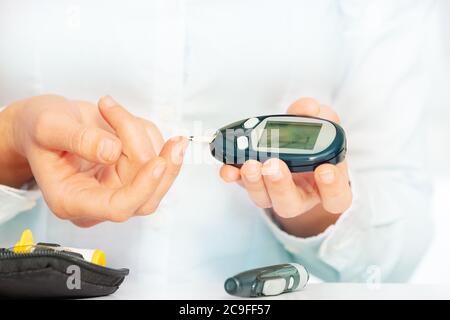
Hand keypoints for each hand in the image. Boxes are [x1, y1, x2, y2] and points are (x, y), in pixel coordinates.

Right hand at [8, 95, 187, 226]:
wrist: (43, 122)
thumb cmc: (38, 128)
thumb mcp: (48, 126)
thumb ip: (78, 139)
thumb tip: (111, 151)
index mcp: (71, 200)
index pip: (117, 208)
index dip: (142, 188)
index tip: (158, 162)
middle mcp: (98, 200)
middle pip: (146, 195)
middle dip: (154, 158)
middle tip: (163, 133)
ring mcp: (117, 188)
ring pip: (155, 173)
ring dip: (143, 135)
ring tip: (110, 110)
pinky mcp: (132, 174)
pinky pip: (156, 156)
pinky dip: (147, 133)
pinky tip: (121, 120)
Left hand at [220, 98, 351, 236]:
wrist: (297, 149)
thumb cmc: (316, 142)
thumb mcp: (324, 126)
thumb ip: (320, 117)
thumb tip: (308, 107)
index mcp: (327, 187)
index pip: (336, 198)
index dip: (331, 187)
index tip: (324, 170)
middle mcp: (300, 196)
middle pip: (290, 203)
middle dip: (279, 185)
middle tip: (274, 166)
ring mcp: (273, 194)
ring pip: (263, 198)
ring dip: (254, 182)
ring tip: (249, 164)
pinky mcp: (253, 184)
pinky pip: (242, 185)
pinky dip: (233, 176)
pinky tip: (228, 168)